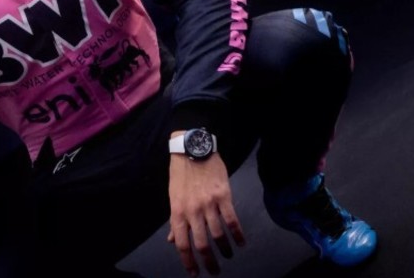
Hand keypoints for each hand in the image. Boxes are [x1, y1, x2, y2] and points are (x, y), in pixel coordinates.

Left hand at [167, 150, 245, 275]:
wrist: (193, 149)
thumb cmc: (182, 174)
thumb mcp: (173, 197)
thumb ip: (174, 220)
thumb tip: (172, 241)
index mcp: (177, 212)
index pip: (182, 244)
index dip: (188, 262)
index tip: (194, 273)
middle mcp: (192, 211)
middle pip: (201, 244)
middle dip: (209, 262)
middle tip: (215, 271)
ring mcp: (208, 204)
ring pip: (218, 234)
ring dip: (224, 249)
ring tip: (228, 256)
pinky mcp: (223, 196)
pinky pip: (232, 220)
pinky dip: (238, 234)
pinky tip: (241, 242)